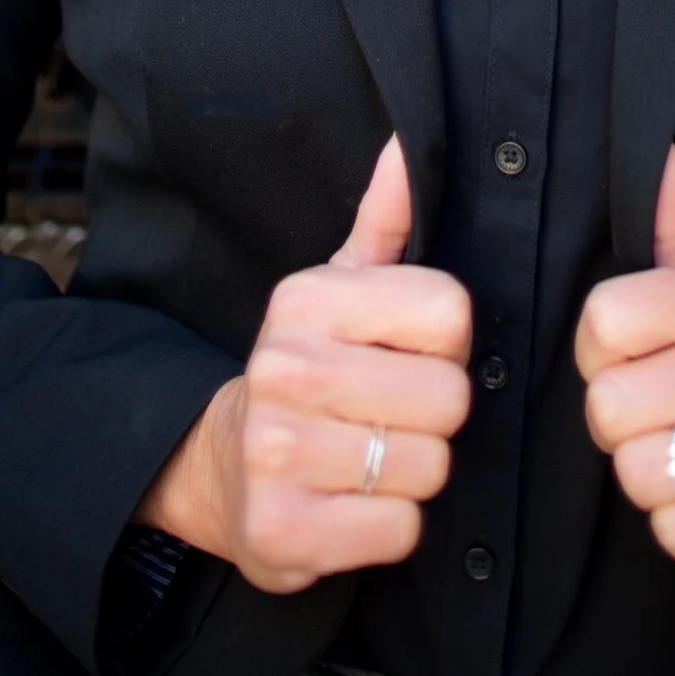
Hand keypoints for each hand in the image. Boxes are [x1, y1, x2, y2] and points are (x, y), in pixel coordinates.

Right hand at [136, 136, 471, 593]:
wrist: (224, 466)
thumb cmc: (308, 369)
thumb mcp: (338, 287)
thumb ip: (386, 220)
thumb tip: (407, 145)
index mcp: (308, 301)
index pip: (451, 316)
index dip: (445, 345)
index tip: (407, 354)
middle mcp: (284, 368)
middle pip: (449, 398)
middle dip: (434, 417)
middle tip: (388, 415)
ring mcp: (277, 452)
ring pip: (429, 467)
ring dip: (412, 473)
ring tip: (368, 459)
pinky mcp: (281, 530)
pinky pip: (400, 530)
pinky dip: (389, 527)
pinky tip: (351, 504)